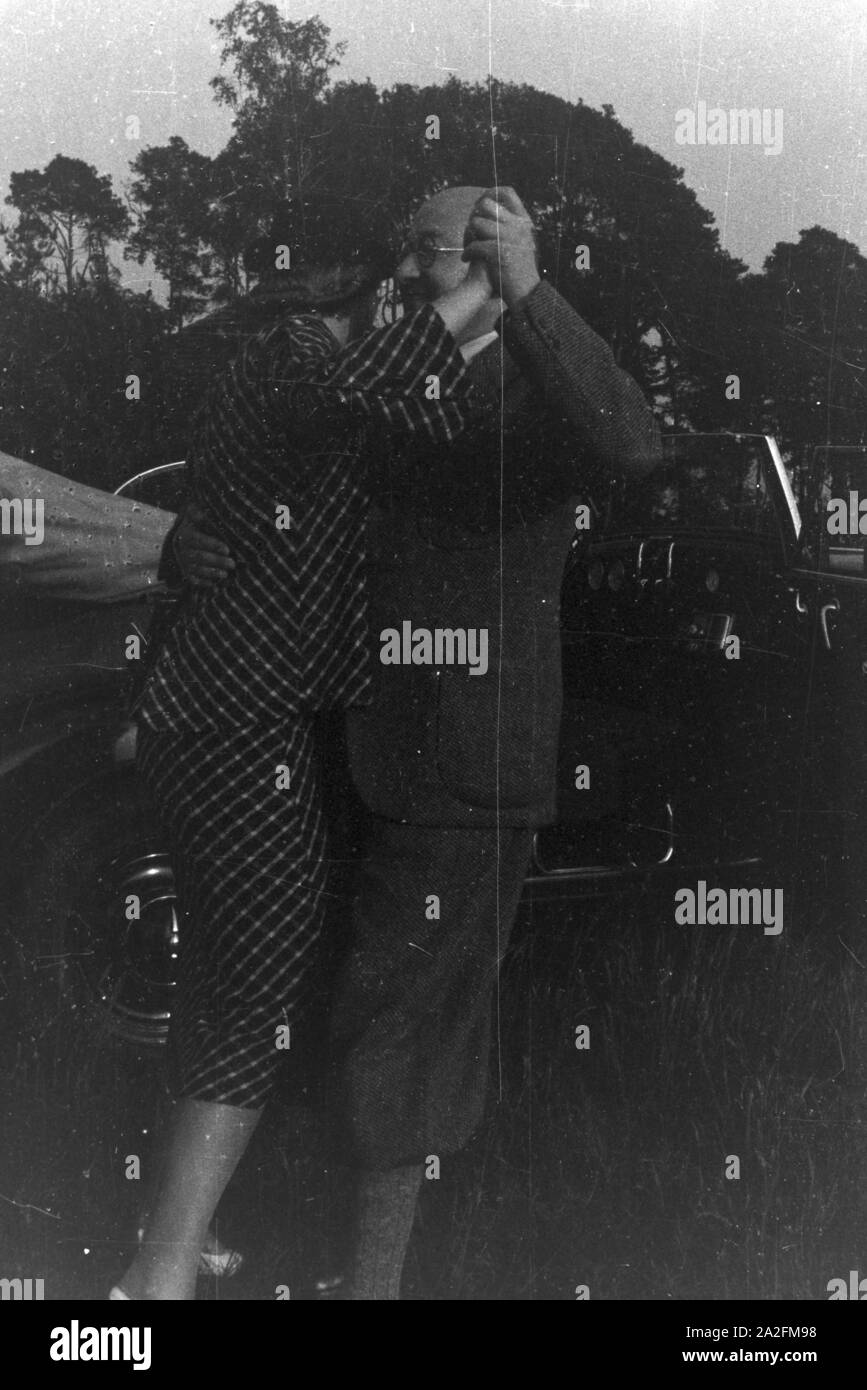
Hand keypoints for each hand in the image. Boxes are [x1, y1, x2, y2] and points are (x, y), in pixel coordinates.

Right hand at [175, 504, 234, 587]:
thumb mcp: (193, 516)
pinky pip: (193, 580)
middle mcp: (182, 550)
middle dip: (217, 561)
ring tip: (226, 574)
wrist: (179, 540)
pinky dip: (203, 582)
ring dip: (212, 573)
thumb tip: (203, 513)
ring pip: (197, 569)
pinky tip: (214, 584)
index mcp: (185, 535)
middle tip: (232, 564)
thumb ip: (197, 513)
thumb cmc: (193, 526)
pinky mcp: (185, 573)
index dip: (212, 545)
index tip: (227, 549)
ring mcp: (183, 562)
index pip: (198, 540)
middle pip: (199, 557)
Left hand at [462, 186, 540, 308]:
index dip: (491, 193)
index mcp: (524, 221)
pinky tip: (466, 259)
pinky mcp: (498, 252)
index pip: (508, 193)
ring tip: (469, 246)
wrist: (526, 293)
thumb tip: (492, 210)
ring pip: (476, 223)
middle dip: (474, 215)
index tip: (480, 203)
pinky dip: (467, 252)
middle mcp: (517, 225)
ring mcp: (508, 237)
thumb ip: (512, 226)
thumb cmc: (521, 270)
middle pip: (486, 205)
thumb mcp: (523, 242)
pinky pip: (474, 244)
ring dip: (468, 235)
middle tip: (470, 229)